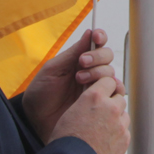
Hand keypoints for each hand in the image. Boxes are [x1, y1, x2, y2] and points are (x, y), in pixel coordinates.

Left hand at [21, 27, 116, 142]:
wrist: (37, 120)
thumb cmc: (41, 93)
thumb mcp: (53, 70)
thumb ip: (72, 53)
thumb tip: (89, 33)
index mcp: (78, 60)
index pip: (96, 44)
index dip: (100, 37)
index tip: (96, 37)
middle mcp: (90, 72)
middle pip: (107, 57)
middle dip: (97, 57)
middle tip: (82, 63)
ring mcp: (96, 87)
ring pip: (111, 74)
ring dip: (99, 74)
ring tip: (80, 81)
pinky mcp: (100, 103)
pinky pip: (116, 94)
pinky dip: (112, 89)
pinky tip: (96, 92)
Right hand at [52, 76, 129, 153]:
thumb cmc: (65, 142)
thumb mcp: (70, 114)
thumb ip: (86, 105)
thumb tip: (93, 103)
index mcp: (94, 98)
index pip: (108, 81)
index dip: (104, 86)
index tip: (101, 92)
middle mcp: (110, 108)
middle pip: (118, 97)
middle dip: (111, 103)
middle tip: (100, 113)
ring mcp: (120, 124)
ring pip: (123, 114)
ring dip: (116, 119)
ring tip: (100, 130)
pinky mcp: (125, 140)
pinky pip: (124, 131)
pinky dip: (117, 134)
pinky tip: (104, 142)